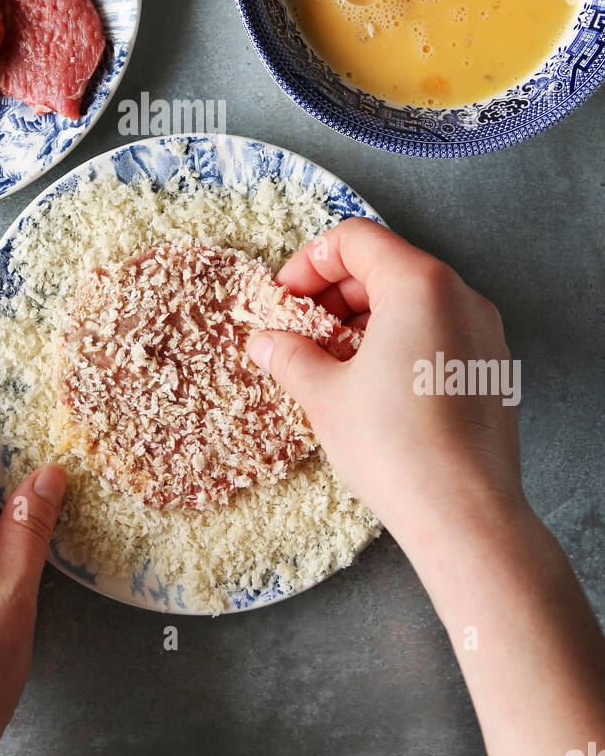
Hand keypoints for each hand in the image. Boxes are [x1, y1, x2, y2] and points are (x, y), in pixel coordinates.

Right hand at [249, 219, 604, 755]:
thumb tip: (264, 342)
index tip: (284, 297)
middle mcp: (461, 296)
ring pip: (414, 299)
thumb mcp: (324, 395)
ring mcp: (484, 332)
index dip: (309, 262)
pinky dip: (400, 339)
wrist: (466, 515)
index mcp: (419, 284)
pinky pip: (439, 330)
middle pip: (386, 264)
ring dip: (365, 316)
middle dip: (335, 291)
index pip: (356, 240)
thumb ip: (290, 355)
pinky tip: (371, 383)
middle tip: (300, 329)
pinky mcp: (492, 368)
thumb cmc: (396, 447)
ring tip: (331, 360)